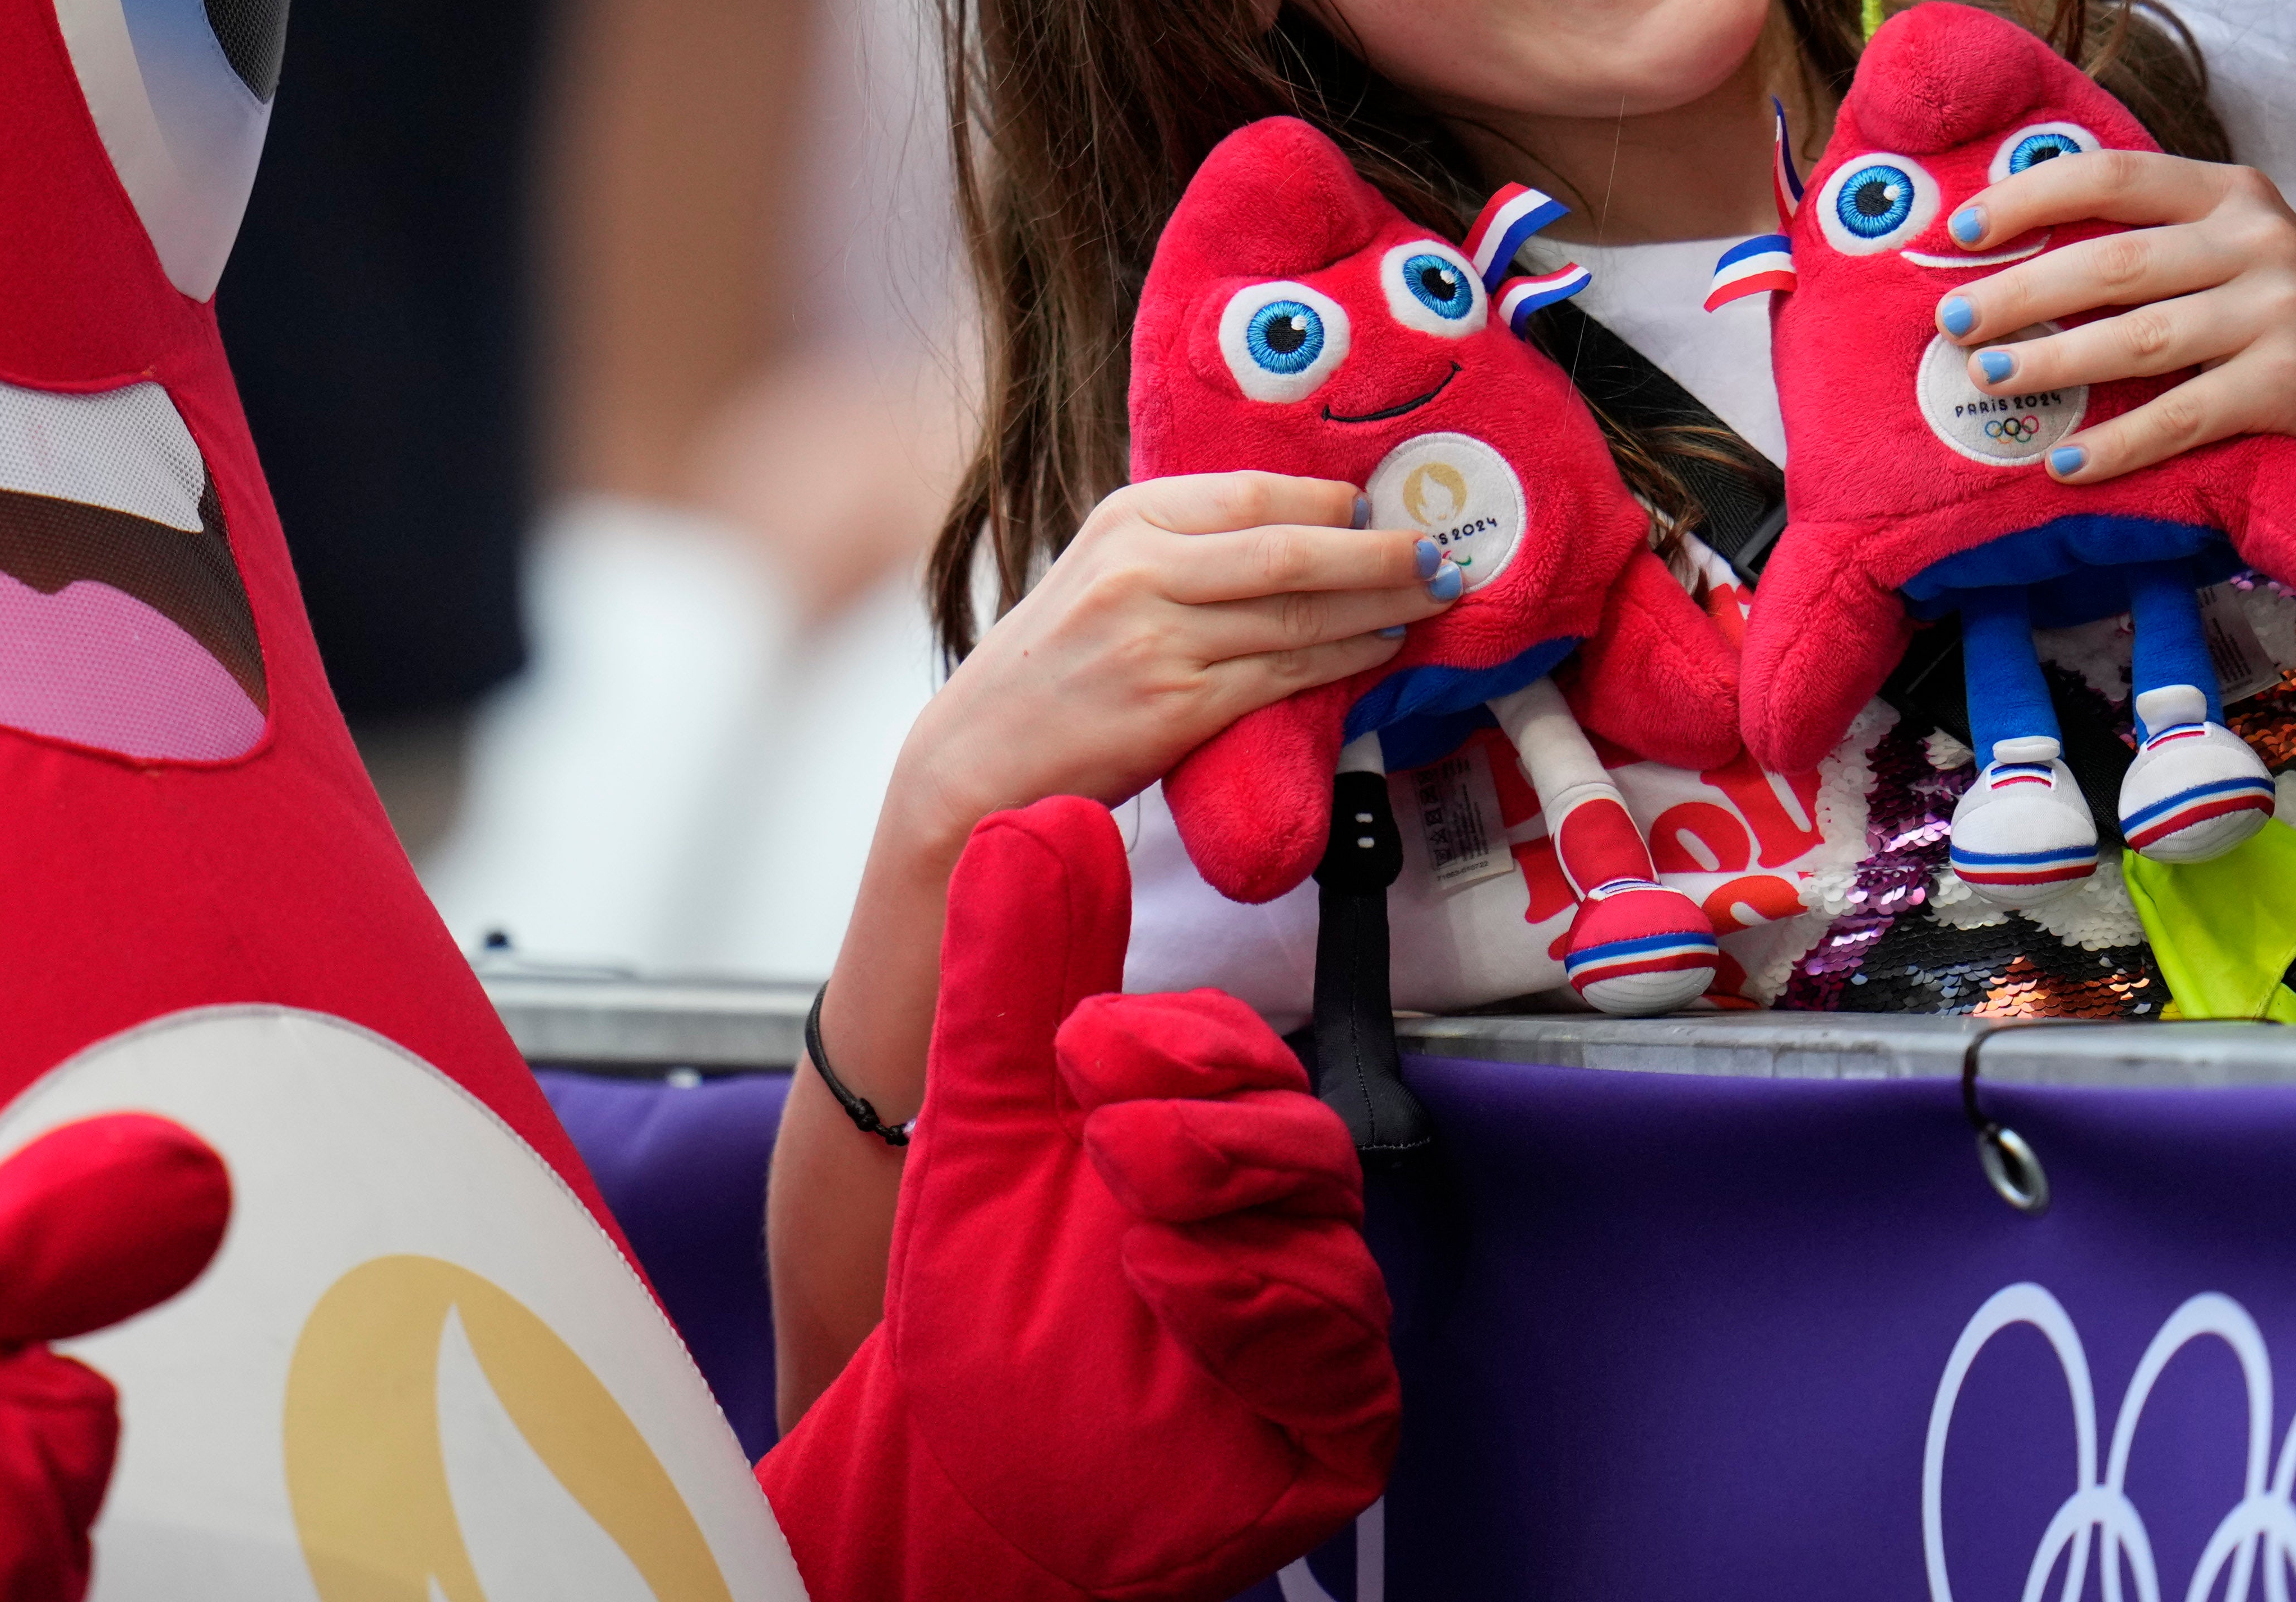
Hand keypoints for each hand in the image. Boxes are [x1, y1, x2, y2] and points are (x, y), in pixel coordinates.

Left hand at [754, 798, 1394, 1601]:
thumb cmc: (986, 1304)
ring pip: (1320, 1243)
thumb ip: (1013, 974)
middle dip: (1202, 1119)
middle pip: (1294, 1138)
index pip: (1234, 1057)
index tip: (1086, 1040)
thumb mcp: (983, 1119)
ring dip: (1218, 1212)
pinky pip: (1339, 1364)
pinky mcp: (1325, 1426)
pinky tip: (1171, 1286)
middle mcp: (1272, 1225)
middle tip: (1105, 1122)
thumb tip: (1045, 822)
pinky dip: (1256, 1318)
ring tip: (1127, 1215)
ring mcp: (1307, 1328)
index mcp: (1205, 1138)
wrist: (956, 1472)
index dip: (1172, 1040)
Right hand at [887, 473, 1450, 853]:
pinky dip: (1343, 659)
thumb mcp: (1102, 574)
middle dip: (1380, 552)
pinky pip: (1284, 674)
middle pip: (1290, 547)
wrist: (978, 761)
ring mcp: (1158, 640)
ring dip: (1380, 605)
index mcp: (1124, 520)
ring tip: (1431, 599)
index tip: (1381, 510)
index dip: (1330, 502)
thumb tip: (1305, 529)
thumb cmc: (1053, 668)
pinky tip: (1380, 650)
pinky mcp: (1176, 708)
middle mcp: (1141, 569)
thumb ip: (1185, 546)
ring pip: (1299, 612)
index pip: (1252, 492)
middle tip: (1441, 552)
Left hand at [1928, 146, 2295, 514]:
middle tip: (1950, 323)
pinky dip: (2116, 443)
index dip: (2028, 197)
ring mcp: (2280, 311)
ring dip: (2050, 363)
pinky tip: (2064, 463)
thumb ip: (2162, 246)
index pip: (2113, 175)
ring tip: (1986, 382)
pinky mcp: (2292, 385)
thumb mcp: (2246, 260)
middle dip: (2018, 292)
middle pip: (2110, 260)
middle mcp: (2258, 240)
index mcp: (2234, 194)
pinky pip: (2180, 417)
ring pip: (2137, 336)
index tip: (1960, 229)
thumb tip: (2023, 260)